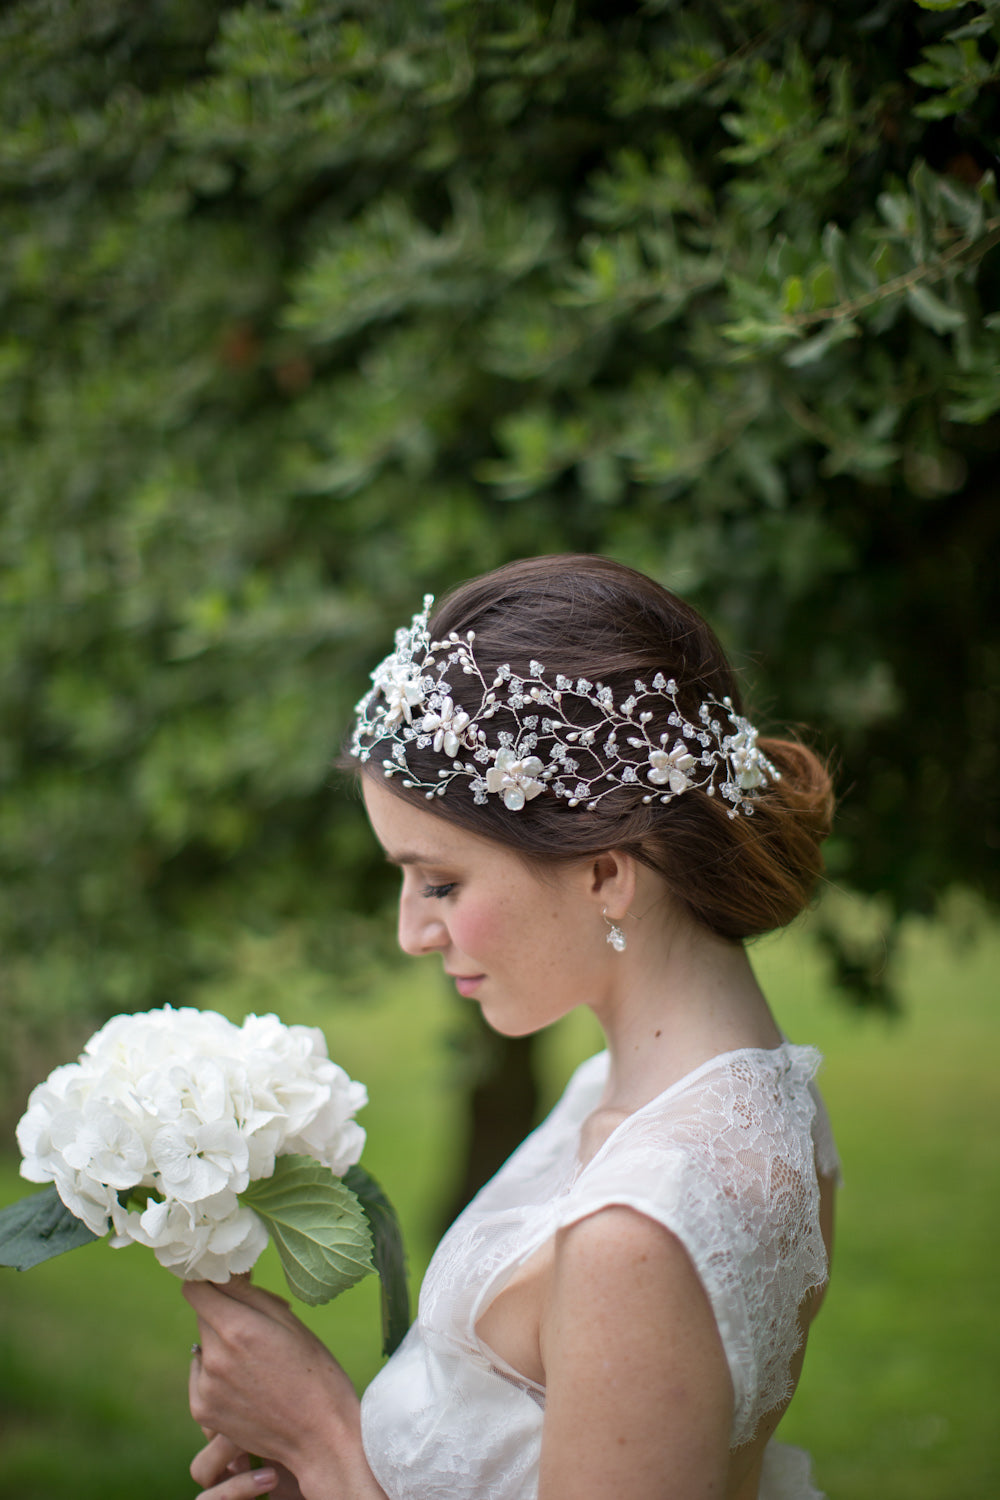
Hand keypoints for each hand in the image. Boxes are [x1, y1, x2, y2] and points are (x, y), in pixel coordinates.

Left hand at [184, 1277, 375, 1495]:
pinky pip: (200, 1375)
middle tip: (258, 1327)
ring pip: (204, 1345)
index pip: (195, 1288)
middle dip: (225, 1312)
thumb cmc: (316, 1372)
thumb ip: (250, 1293)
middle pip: (204, 1315)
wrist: (320, 1435)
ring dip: (221, 1344)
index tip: (225, 1282)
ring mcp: (205, 1387)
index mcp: (238, 1328)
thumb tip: (226, 1269)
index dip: (209, 1280)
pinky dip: (216, 1373)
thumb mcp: (289, 1321)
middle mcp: (215, 1356)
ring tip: (255, 1362)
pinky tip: (246, 1384)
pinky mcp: (202, 1411)